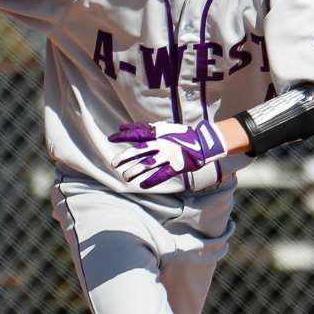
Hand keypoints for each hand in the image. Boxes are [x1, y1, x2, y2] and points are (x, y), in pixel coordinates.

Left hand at [109, 119, 226, 188]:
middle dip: (125, 157)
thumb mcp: (165, 128)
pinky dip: (151, 181)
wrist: (203, 143)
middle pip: (139, 151)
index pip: (137, 134)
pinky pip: (161, 175)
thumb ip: (147, 129)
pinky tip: (142, 185)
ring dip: (135, 171)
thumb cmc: (181, 136)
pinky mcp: (176, 166)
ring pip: (148, 164)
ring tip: (125, 177)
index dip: (124, 136)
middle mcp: (162, 144)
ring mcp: (169, 156)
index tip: (111, 138)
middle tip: (114, 164)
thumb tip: (125, 128)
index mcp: (159, 134)